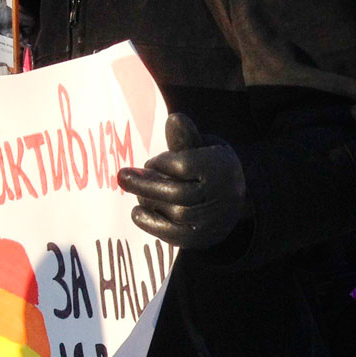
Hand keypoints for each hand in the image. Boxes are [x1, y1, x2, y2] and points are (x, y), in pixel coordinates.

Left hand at [117, 113, 246, 249]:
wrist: (233, 203)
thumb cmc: (210, 168)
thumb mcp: (203, 148)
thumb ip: (185, 138)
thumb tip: (174, 118)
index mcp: (221, 168)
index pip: (183, 165)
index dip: (162, 162)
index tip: (154, 161)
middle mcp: (222, 196)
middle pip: (177, 193)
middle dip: (145, 183)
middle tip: (122, 176)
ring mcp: (213, 220)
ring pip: (174, 212)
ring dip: (149, 200)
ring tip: (139, 192)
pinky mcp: (202, 238)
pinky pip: (173, 233)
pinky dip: (150, 223)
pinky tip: (138, 211)